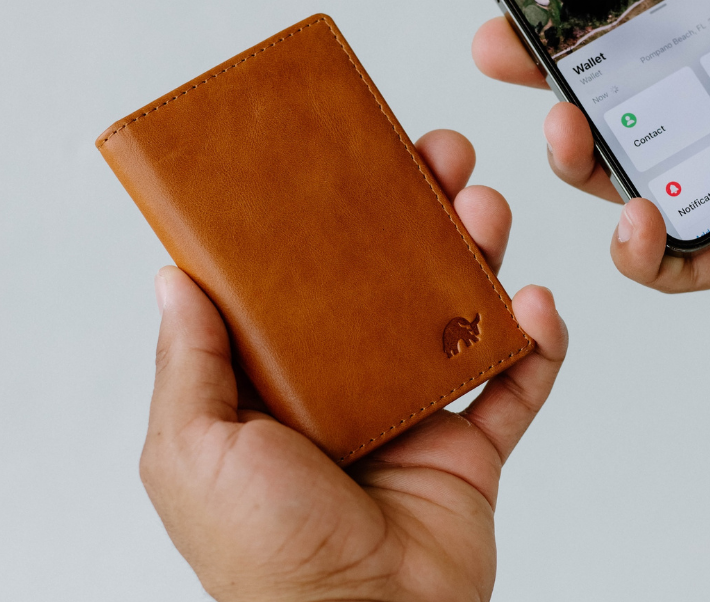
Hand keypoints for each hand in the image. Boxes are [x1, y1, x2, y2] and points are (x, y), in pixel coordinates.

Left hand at [140, 129, 567, 601]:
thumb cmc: (264, 556)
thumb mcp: (194, 451)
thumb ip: (189, 364)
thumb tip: (172, 276)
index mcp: (288, 376)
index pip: (315, 270)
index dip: (335, 208)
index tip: (356, 153)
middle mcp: (354, 380)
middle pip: (398, 273)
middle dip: (425, 207)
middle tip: (443, 157)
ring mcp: (419, 410)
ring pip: (460, 310)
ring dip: (482, 253)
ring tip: (487, 212)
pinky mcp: (473, 445)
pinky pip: (517, 385)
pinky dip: (537, 344)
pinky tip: (536, 306)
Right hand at [473, 0, 709, 308]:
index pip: (658, 23)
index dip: (596, 11)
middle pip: (623, 95)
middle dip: (552, 77)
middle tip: (505, 54)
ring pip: (628, 172)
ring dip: (579, 156)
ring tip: (566, 132)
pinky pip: (677, 256)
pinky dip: (640, 247)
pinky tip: (636, 214)